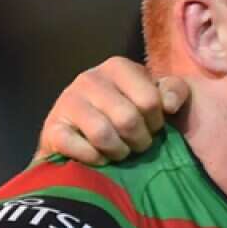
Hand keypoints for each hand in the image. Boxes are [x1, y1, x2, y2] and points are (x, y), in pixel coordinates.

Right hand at [37, 57, 191, 165]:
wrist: (83, 138)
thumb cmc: (129, 117)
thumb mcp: (157, 99)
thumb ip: (174, 92)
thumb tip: (169, 104)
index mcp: (117, 67)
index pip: (150, 100)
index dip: (156, 122)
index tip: (153, 127)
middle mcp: (89, 78)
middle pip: (127, 119)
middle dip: (139, 141)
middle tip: (137, 145)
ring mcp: (67, 101)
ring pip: (102, 134)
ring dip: (118, 152)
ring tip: (120, 152)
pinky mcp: (52, 128)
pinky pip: (78, 148)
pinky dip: (95, 159)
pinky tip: (99, 158)